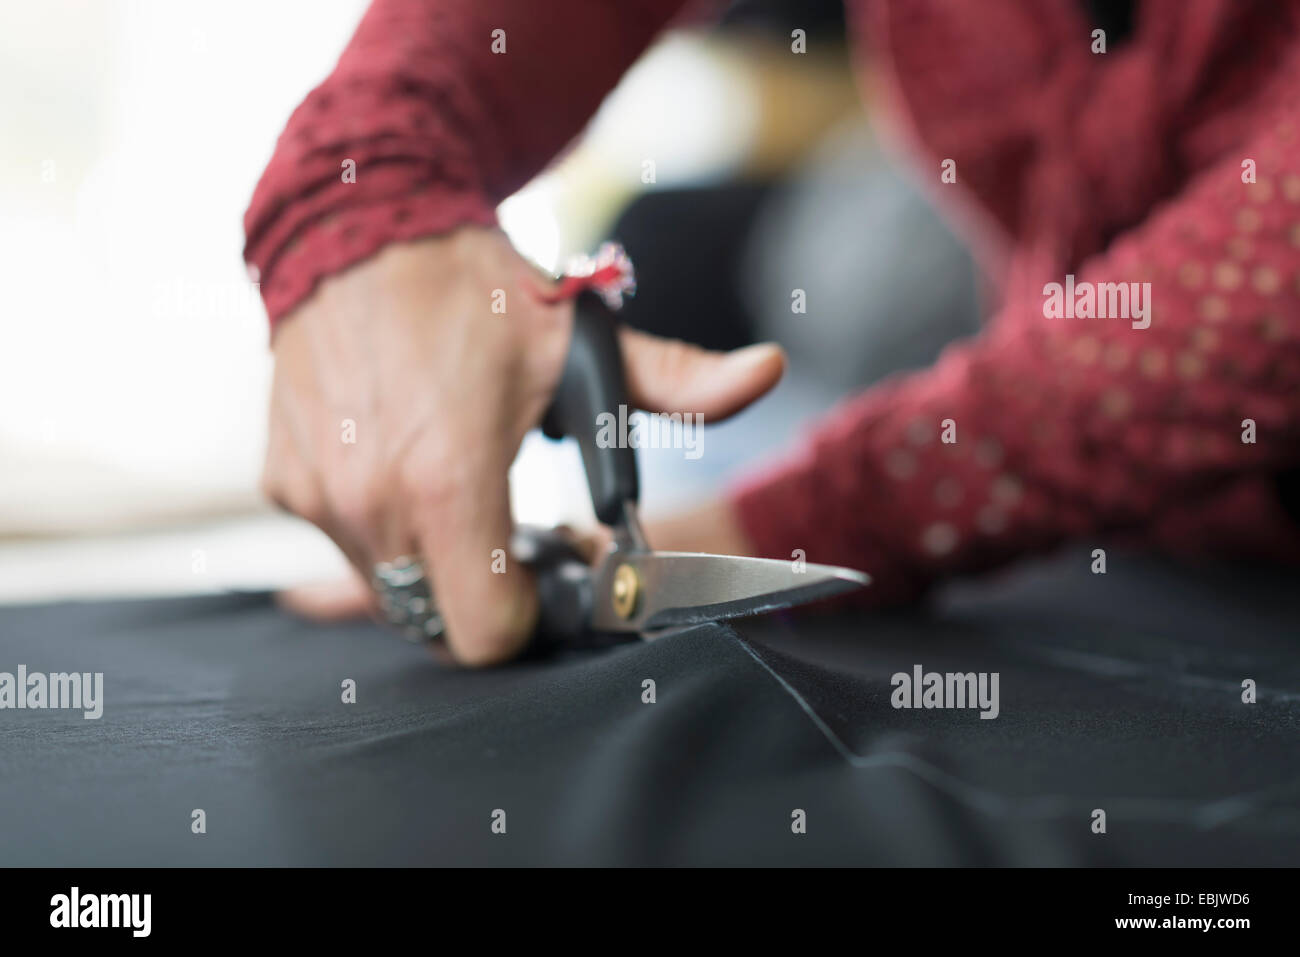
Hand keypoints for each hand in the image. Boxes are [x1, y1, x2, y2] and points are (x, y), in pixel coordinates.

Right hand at [262, 227, 783, 664]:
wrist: (359, 226)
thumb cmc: (475, 290)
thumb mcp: (584, 340)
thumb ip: (681, 380)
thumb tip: (768, 370)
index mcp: (449, 479)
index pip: (484, 637)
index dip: (527, 614)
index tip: (543, 561)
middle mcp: (371, 501)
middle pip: (438, 623)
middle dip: (483, 591)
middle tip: (506, 523)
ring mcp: (319, 495)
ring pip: (392, 587)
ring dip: (433, 558)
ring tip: (457, 481)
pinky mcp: (283, 481)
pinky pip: (348, 540)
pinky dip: (383, 525)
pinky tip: (405, 457)